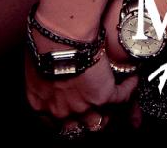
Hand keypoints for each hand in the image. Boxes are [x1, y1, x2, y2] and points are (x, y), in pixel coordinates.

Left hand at [23, 53, 137, 135]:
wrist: (59, 37)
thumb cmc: (42, 44)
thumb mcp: (35, 66)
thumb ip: (42, 78)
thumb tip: (49, 71)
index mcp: (41, 106)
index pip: (53, 124)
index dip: (65, 120)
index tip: (71, 115)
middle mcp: (61, 112)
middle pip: (78, 129)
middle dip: (86, 122)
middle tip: (95, 113)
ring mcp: (83, 108)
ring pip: (100, 122)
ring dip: (108, 113)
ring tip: (114, 102)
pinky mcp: (103, 97)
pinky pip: (121, 98)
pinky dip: (128, 89)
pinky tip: (131, 80)